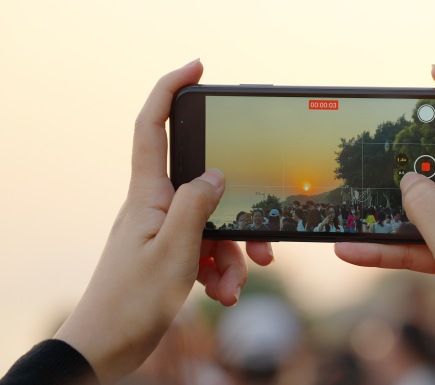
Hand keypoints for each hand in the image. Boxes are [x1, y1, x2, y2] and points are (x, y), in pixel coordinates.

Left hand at [55, 60, 273, 383]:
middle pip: (206, 188)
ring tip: (232, 286)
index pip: (153, 126)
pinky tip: (223, 294)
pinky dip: (221, 271)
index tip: (197, 70)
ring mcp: (165, 232)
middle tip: (264, 242)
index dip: (170, 91)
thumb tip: (216, 173)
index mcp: (148, 194)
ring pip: (213, 225)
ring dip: (232, 257)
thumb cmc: (131, 300)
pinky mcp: (172, 256)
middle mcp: (157, 207)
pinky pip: (207, 251)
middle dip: (237, 214)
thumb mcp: (174, 249)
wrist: (108, 347)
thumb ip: (196, 204)